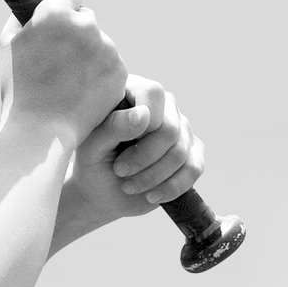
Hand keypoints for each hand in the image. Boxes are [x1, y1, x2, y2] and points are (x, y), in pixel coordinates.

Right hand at [1, 0, 129, 137]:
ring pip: (100, 43)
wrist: (41, 132)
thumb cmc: (18, 87)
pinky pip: (111, 64)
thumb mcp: (9, 43)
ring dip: (89, 56)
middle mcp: (86, 26)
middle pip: (87, 17)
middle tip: (58, 63)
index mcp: (56, 13)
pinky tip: (82, 93)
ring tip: (68, 83)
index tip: (58, 25)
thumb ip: (29, 7)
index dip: (65, 5)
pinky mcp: (119, 72)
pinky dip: (100, 75)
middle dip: (76, 33)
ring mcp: (106, 49)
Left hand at [55, 75, 206, 240]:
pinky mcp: (192, 153)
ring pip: (180, 152)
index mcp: (136, 91)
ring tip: (129, 186)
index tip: (115, 150)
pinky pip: (194, 168)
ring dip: (152, 177)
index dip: (140, 126)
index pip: (153, 94)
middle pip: (170, 129)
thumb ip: (113, 127)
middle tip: (120, 171)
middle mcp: (164, 106)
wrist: (103, 192)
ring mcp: (181, 129)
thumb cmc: (92, 163)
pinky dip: (171, 187)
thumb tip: (144, 114)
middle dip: (143, 158)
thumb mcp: (92, 147)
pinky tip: (151, 195)